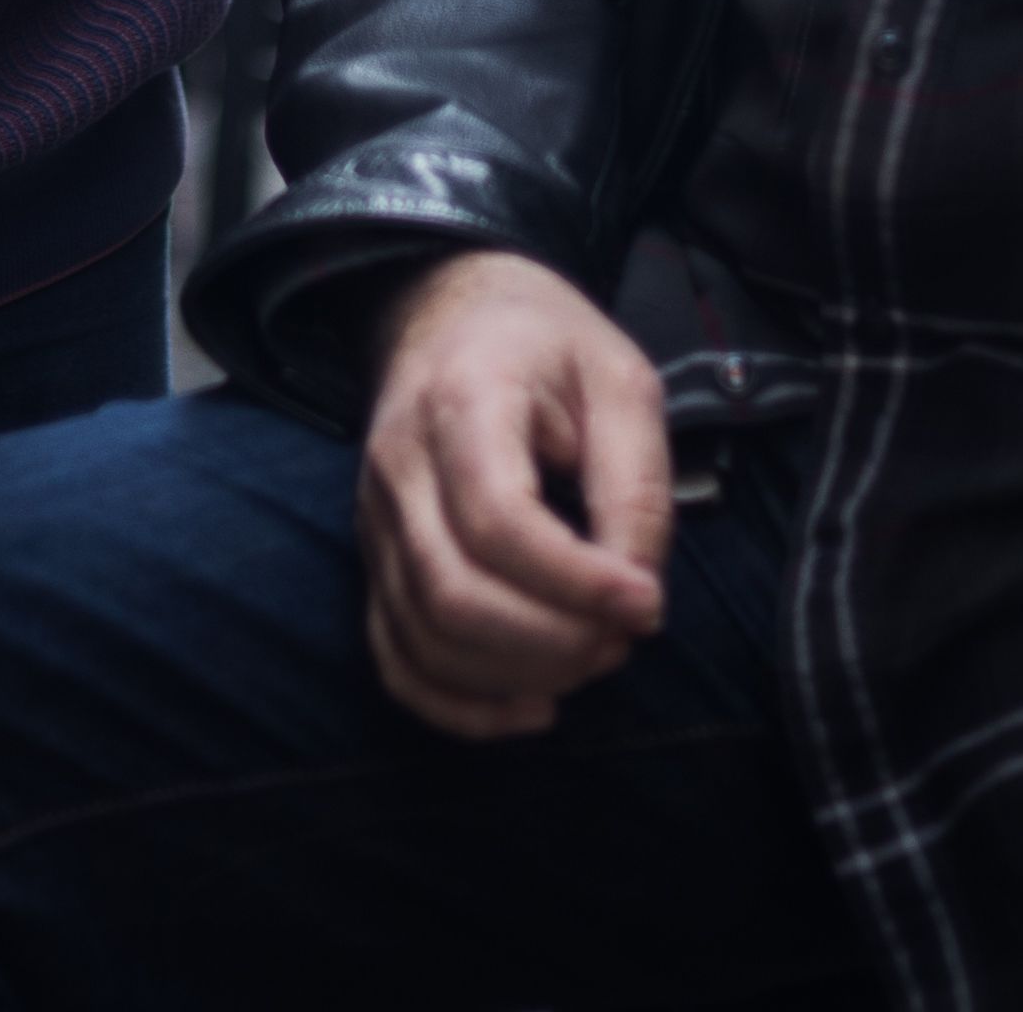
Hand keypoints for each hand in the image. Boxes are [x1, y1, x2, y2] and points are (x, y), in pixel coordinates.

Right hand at [355, 248, 670, 739]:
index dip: (576, 582)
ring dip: (517, 675)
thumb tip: (636, 596)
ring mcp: (376, 519)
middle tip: (623, 637)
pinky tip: (529, 708)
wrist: (451, 314)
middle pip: (452, 593)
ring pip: (424, 637)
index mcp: (462, 401)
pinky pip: (396, 658)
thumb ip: (636, 485)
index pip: (499, 521)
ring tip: (591, 656)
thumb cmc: (546, 346)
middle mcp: (400, 465)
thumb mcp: (620, 381)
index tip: (646, 602)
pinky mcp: (376, 561)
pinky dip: (460, 706)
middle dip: (553, 641)